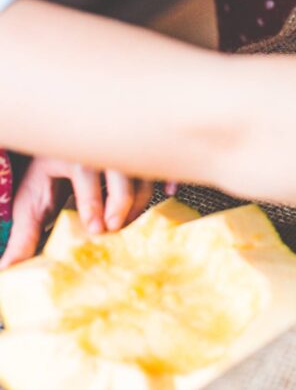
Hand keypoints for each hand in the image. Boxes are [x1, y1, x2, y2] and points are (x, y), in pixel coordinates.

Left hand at [0, 157, 153, 267]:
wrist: (61, 140)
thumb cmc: (49, 172)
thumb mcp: (33, 200)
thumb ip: (25, 233)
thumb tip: (8, 268)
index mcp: (71, 153)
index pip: (85, 171)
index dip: (92, 200)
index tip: (96, 228)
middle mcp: (101, 145)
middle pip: (120, 170)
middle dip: (121, 201)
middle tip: (115, 228)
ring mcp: (124, 146)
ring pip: (142, 170)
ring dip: (141, 199)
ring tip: (130, 223)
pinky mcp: (142, 150)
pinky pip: (161, 163)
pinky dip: (167, 178)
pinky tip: (167, 193)